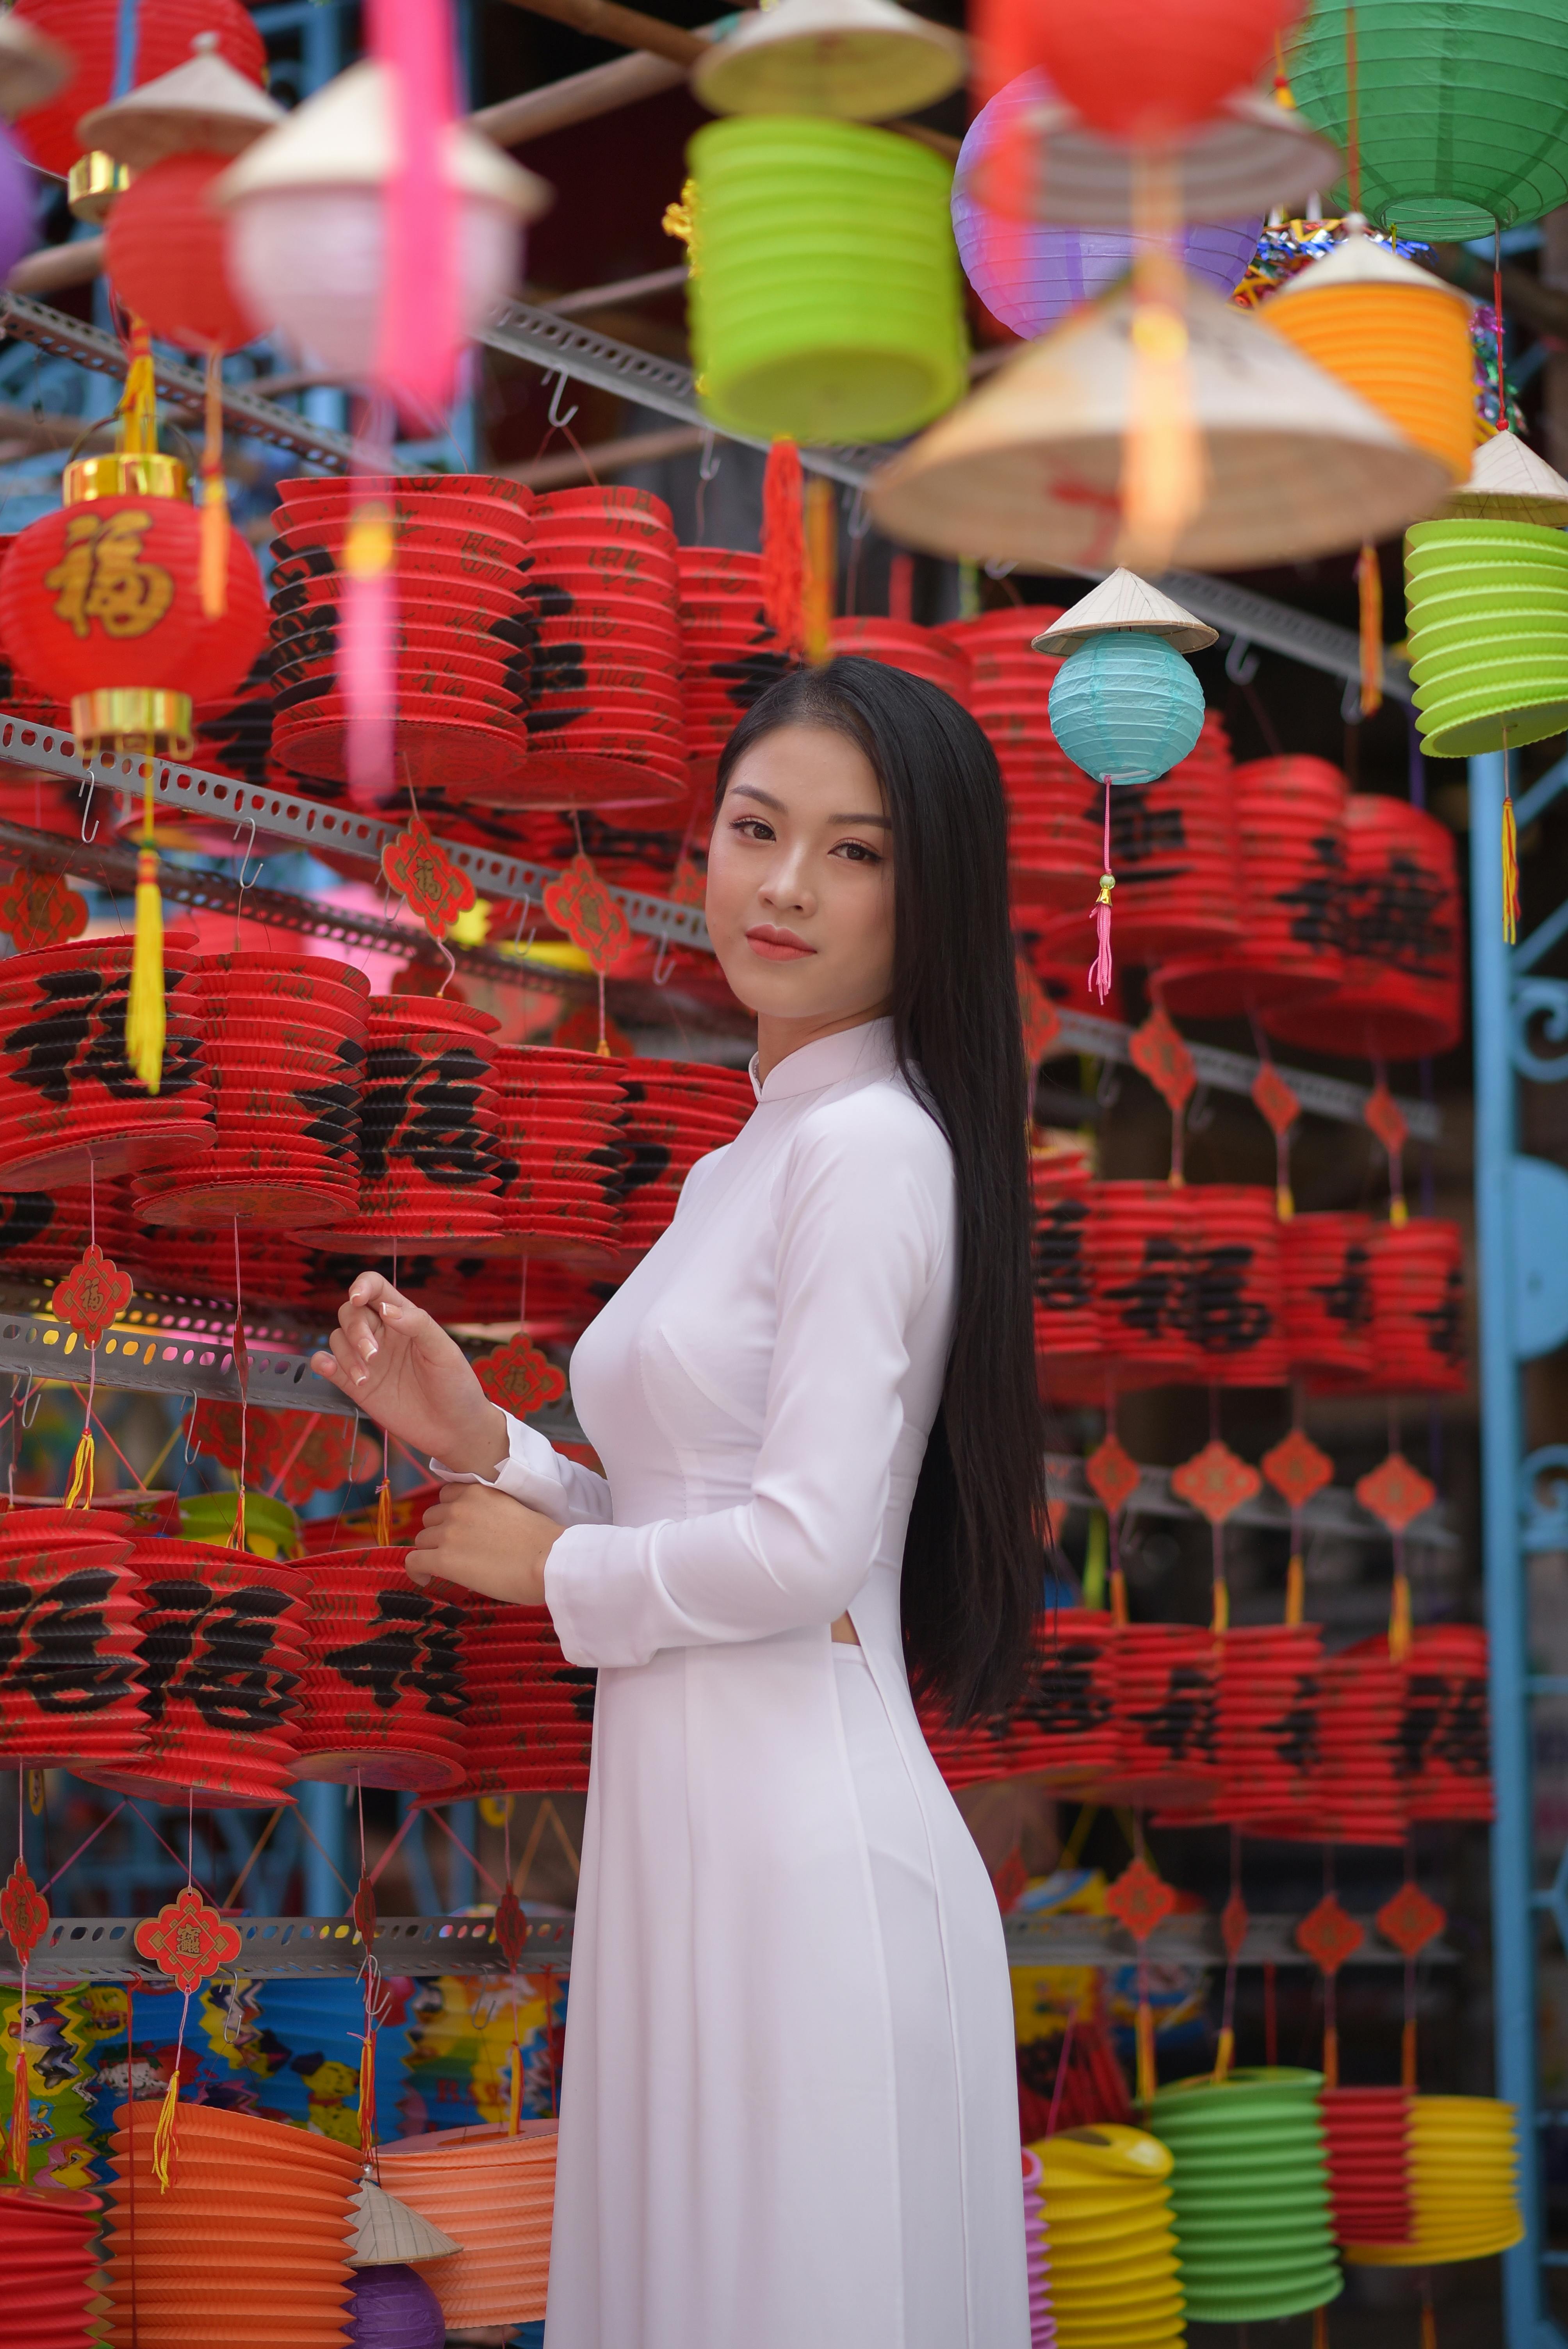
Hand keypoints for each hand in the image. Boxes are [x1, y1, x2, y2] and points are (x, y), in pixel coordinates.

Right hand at [310, 1272, 507, 1474]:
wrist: (453, 1429)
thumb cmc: (455, 1385)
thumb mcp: (444, 1351)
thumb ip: (418, 1325)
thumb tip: (386, 1309)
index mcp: (405, 1319)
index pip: (376, 1289)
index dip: (362, 1286)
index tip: (358, 1297)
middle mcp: (382, 1335)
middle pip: (350, 1313)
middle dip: (355, 1330)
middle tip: (374, 1356)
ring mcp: (368, 1360)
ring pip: (337, 1339)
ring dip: (345, 1354)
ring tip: (365, 1378)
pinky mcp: (356, 1385)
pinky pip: (328, 1365)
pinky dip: (322, 1362)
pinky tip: (329, 1368)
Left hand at [406, 1482, 562, 1604]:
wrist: (548, 1560)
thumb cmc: (543, 1541)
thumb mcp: (513, 1510)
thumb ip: (490, 1513)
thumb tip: (480, 1532)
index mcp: (478, 1491)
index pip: (447, 1496)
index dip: (449, 1513)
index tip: (457, 1527)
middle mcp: (459, 1507)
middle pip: (431, 1518)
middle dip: (440, 1532)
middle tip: (455, 1550)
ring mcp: (449, 1532)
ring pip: (422, 1539)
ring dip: (432, 1551)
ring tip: (445, 1567)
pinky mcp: (444, 1559)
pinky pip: (414, 1561)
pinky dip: (416, 1571)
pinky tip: (425, 1579)